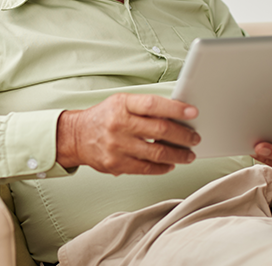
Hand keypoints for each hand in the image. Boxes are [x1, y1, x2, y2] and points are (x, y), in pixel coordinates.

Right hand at [56, 93, 200, 175]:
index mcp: (121, 105)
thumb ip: (146, 108)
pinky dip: (163, 167)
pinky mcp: (116, 164)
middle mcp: (118, 124)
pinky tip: (170, 164)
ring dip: (178, 155)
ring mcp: (117, 146)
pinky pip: (146, 168)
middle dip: (183, 136)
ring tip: (188, 154)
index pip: (153, 105)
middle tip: (194, 138)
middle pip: (160, 130)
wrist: (77, 136)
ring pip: (157, 153)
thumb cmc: (104, 117)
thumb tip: (178, 115)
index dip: (175, 108)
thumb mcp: (121, 103)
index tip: (192, 112)